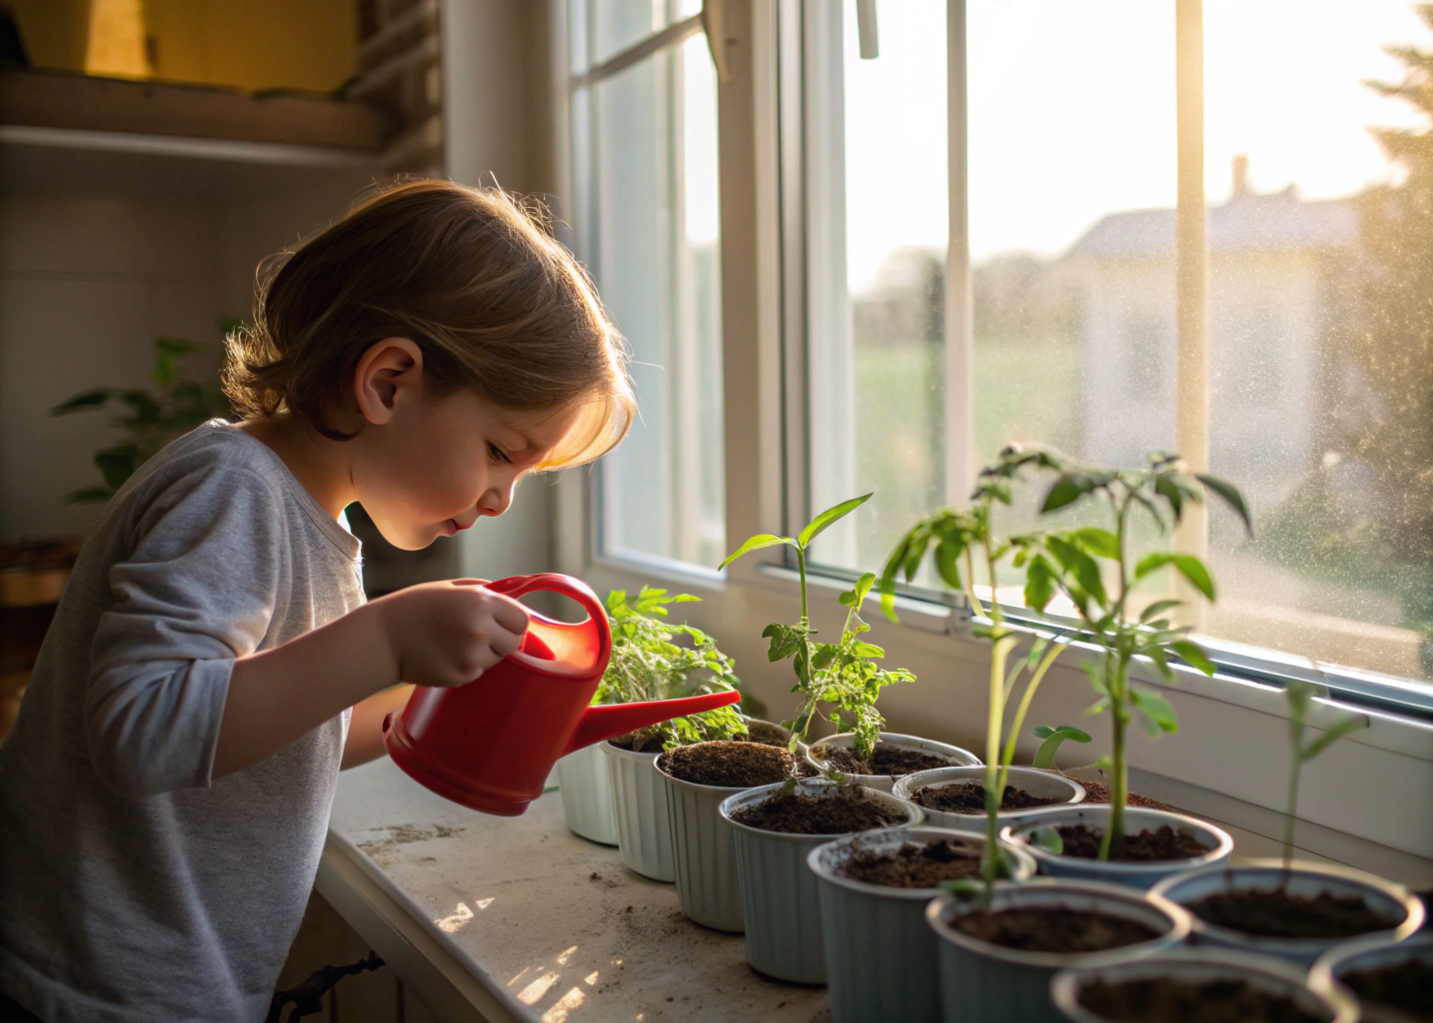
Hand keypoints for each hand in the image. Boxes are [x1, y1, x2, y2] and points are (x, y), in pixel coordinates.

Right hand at [374, 579, 530, 687]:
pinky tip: (445, 655)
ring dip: (483, 654)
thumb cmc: (415, 607)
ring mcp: (472, 656)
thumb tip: (512, 596)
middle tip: (479, 635)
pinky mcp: (461, 676)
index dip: (512, 621)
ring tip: (455, 643)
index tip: (502, 622)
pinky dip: (466, 666)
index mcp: (481, 603)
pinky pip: (476, 672)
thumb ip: (483, 592)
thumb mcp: (450, 588)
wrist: (384, 637)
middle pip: (513, 643)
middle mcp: (481, 630)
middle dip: (501, 639)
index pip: (522, 620)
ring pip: (495, 659)